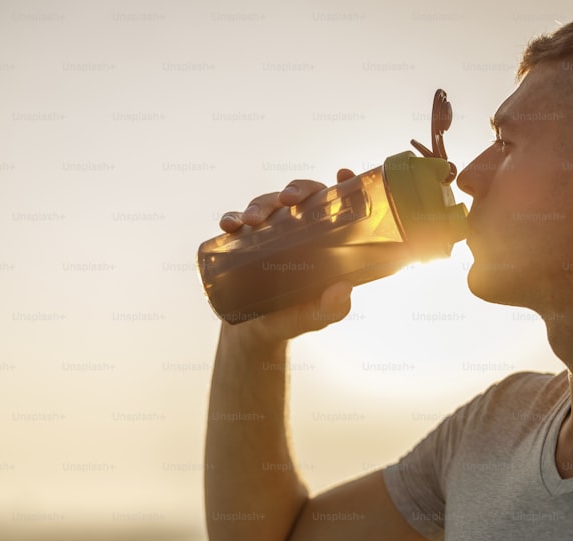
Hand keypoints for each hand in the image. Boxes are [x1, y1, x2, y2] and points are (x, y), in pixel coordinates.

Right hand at [218, 169, 356, 341]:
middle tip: (288, 199)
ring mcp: (268, 233)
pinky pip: (236, 221)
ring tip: (251, 220)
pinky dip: (231, 218)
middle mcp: (297, 229)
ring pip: (266, 204)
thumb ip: (330, 309)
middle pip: (300, 197)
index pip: (335, 205)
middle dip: (294, 190)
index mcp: (323, 239)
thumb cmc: (293, 319)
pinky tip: (229, 225)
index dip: (341, 185)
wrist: (254, 334)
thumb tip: (343, 289)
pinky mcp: (242, 242)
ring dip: (259, 205)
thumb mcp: (315, 317)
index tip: (343, 173)